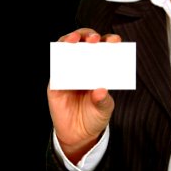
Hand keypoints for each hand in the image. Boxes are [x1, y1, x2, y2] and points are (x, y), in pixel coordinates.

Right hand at [47, 28, 120, 162]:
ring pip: (66, 48)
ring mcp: (68, 71)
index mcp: (100, 69)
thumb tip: (100, 90)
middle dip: (89, 36)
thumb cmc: (94, 117)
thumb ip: (103, 101)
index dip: (109, 41)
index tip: (115, 41)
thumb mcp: (104, 110)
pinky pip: (55, 67)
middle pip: (85, 42)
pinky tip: (63, 58)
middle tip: (94, 40)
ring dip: (69, 39)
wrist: (78, 135)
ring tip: (74, 40)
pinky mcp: (56, 81)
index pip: (105, 49)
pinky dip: (58, 60)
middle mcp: (84, 66)